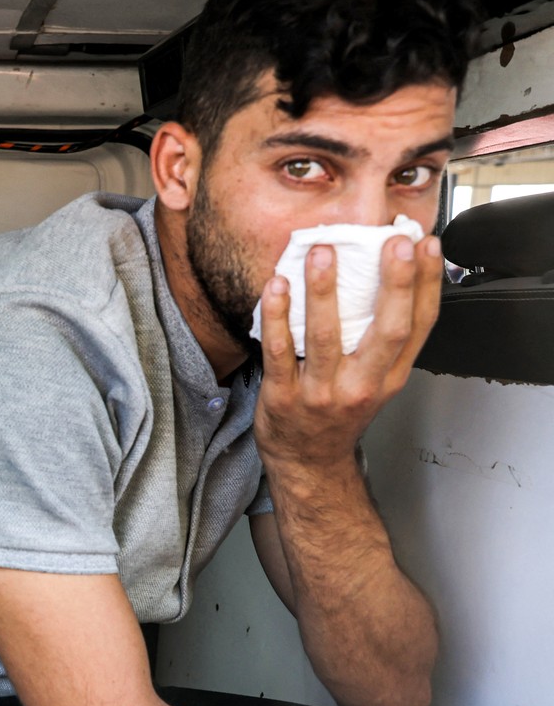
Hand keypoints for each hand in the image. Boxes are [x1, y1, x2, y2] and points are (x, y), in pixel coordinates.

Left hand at [253, 234, 443, 473]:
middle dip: (394, 284)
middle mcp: (363, 385)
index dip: (427, 284)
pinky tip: (277, 286)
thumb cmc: (338, 415)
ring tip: (322, 252)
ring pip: (326, 337)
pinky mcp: (283, 397)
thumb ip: (381, 341)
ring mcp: (322, 393)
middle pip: (388, 330)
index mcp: (390, 376)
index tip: (426, 245)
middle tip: (392, 242)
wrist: (307, 463)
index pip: (420, 325)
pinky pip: (279, 351)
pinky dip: (277, 316)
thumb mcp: (375, 382)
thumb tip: (386, 279)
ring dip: (324, 291)